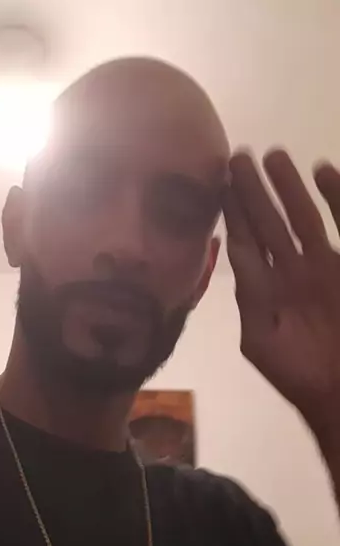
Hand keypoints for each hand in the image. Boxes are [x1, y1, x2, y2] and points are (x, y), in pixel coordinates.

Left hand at [224, 150, 339, 435]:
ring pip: (301, 219)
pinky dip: (336, 199)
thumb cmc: (299, 373)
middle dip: (252, 192)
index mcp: (264, 292)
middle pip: (268, 224)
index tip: (217, 182)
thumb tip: (236, 265)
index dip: (233, 215)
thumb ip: (248, 302)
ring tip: (274, 155)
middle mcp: (289, 273)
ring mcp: (320, 268)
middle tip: (237, 156)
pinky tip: (323, 171)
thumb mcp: (261, 342)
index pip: (245, 244)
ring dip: (288, 188)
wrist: (339, 390)